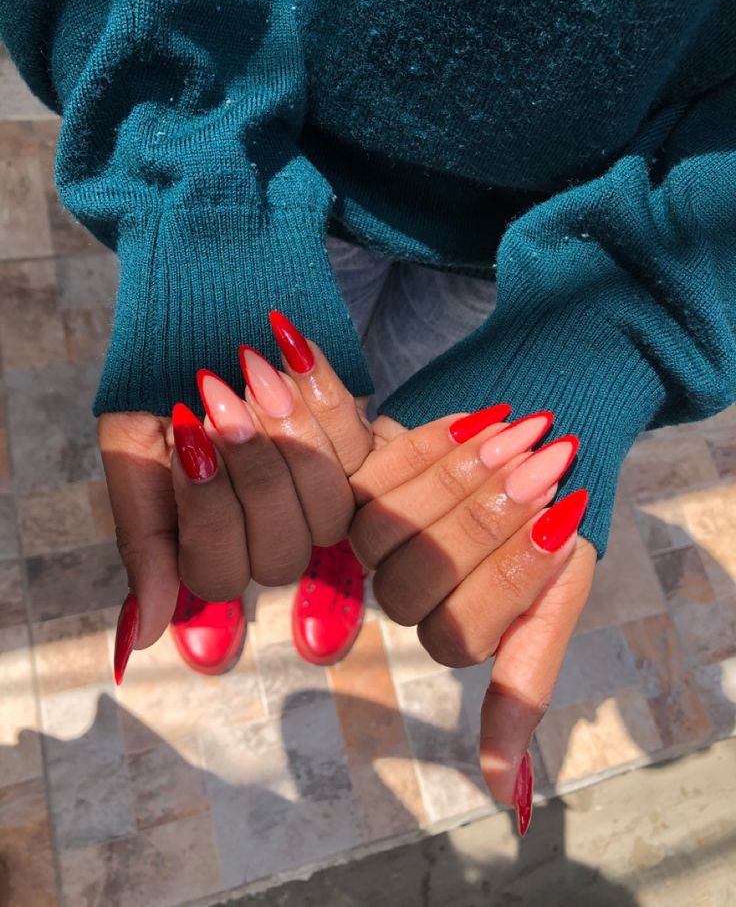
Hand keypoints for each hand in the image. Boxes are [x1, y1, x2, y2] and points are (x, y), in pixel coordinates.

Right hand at [99, 312, 370, 659]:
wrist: (200, 318)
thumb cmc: (158, 389)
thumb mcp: (134, 454)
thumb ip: (143, 540)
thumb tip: (140, 638)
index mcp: (214, 545)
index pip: (221, 574)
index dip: (207, 511)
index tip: (183, 431)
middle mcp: (272, 533)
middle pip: (284, 553)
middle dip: (252, 470)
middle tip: (216, 392)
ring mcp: (318, 496)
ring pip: (329, 512)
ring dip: (290, 438)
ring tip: (252, 369)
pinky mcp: (358, 451)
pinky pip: (360, 449)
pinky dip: (325, 398)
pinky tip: (290, 351)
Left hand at [349, 409, 593, 831]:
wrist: (529, 449)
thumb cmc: (548, 528)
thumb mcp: (553, 601)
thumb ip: (526, 682)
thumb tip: (503, 796)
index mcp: (453, 628)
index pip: (459, 633)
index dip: (512, 573)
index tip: (562, 515)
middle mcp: (403, 591)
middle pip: (416, 582)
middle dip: (486, 522)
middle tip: (540, 470)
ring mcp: (372, 540)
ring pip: (388, 531)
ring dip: (458, 482)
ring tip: (514, 440)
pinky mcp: (355, 482)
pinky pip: (376, 475)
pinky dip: (431, 448)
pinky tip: (480, 425)